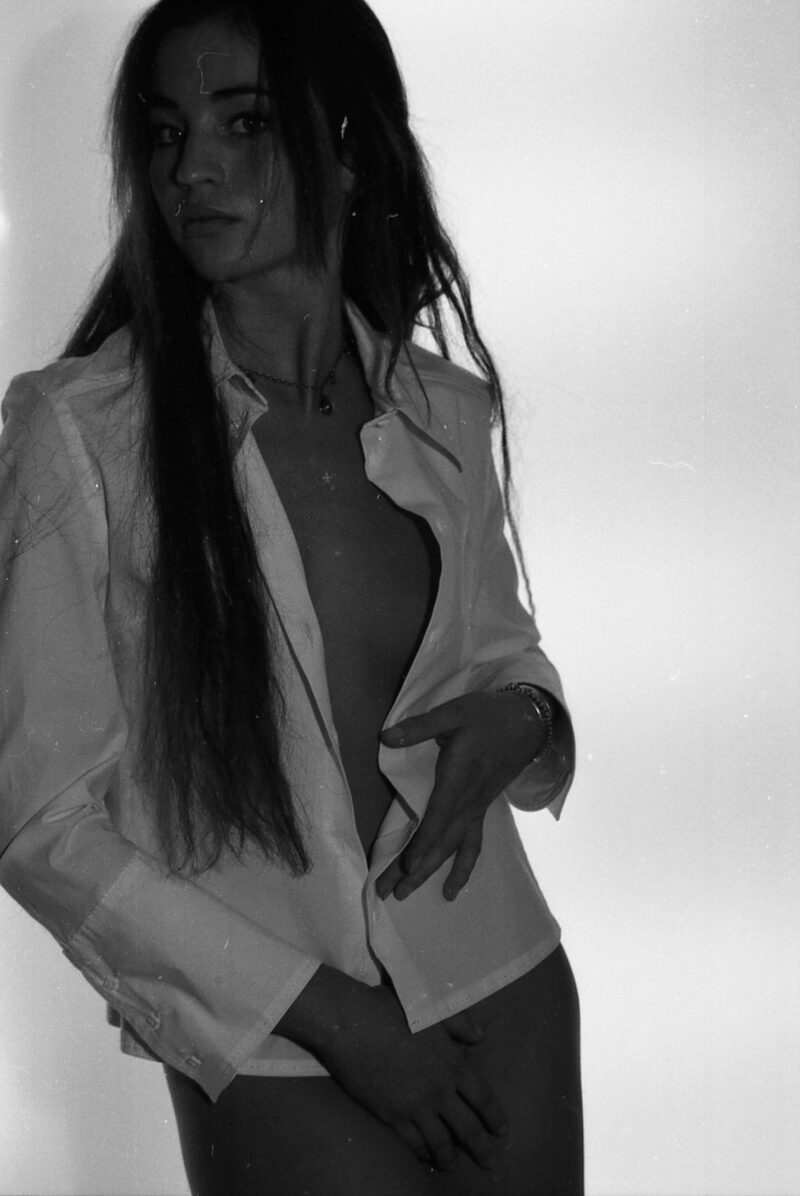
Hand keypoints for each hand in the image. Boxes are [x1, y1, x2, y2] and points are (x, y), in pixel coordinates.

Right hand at [320, 981, 506, 1171]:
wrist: (352, 1023)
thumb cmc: (392, 1009)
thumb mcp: (432, 1008)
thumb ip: (459, 1024)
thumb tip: (480, 1037)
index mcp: (453, 1064)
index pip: (483, 1098)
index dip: (494, 1116)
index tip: (500, 1130)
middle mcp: (439, 1090)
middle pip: (468, 1128)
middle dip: (482, 1148)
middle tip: (490, 1161)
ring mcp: (415, 1106)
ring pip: (441, 1142)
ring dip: (450, 1157)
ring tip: (453, 1165)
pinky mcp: (391, 1116)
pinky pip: (413, 1142)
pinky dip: (422, 1152)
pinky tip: (426, 1156)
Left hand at [376, 691, 542, 901]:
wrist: (526, 724)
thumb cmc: (487, 716)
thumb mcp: (453, 712)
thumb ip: (420, 727)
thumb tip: (387, 737)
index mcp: (460, 777)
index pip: (440, 814)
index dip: (425, 840)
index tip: (408, 864)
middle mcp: (469, 801)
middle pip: (441, 842)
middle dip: (415, 869)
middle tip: (388, 893)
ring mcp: (476, 810)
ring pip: (453, 849)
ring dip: (429, 873)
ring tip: (405, 894)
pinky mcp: (480, 811)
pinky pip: (471, 846)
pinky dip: (461, 869)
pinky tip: (452, 889)